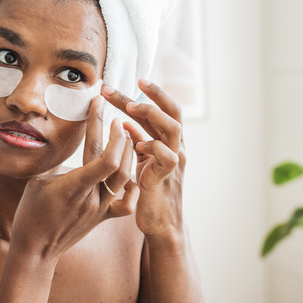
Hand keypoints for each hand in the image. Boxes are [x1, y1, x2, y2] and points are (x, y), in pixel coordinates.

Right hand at [9, 95, 138, 259]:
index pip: (100, 154)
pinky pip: (126, 202)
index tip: (100, 104)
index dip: (102, 126)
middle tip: (115, 115)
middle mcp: (92, 198)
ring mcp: (100, 209)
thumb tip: (68, 144)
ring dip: (127, 152)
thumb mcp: (38, 181)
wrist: (36, 250)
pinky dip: (131, 183)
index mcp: (74, 186)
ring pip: (126, 178)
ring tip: (123, 134)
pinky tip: (129, 169)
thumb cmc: (31, 213)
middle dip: (119, 134)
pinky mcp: (103, 217)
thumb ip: (61, 164)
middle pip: (118, 162)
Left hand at [102, 79, 185, 239]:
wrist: (160, 223)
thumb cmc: (150, 190)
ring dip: (152, 114)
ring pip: (173, 128)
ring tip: (131, 106)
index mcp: (169, 142)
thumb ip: (137, 141)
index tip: (134, 79)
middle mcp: (176, 148)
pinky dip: (152, 146)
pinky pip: (166, 156)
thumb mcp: (142, 160)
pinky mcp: (166, 178)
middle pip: (173, 112)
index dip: (153, 94)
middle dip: (155, 94)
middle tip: (135, 80)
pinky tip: (137, 142)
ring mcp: (174, 162)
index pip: (165, 109)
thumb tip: (126, 123)